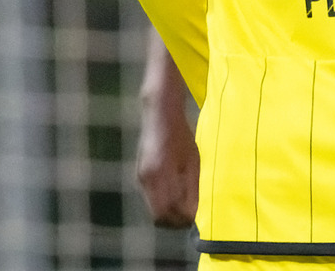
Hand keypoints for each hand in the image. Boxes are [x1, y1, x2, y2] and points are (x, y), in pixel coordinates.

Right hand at [136, 98, 199, 228]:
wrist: (160, 114)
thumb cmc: (181, 135)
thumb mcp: (192, 159)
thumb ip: (192, 186)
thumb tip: (194, 211)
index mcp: (160, 174)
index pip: (168, 211)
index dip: (181, 219)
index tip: (194, 218)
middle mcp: (147, 179)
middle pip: (158, 215)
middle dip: (174, 220)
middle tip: (190, 217)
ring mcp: (141, 177)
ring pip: (153, 209)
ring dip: (168, 213)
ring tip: (184, 207)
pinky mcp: (140, 175)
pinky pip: (150, 198)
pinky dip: (162, 202)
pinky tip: (175, 195)